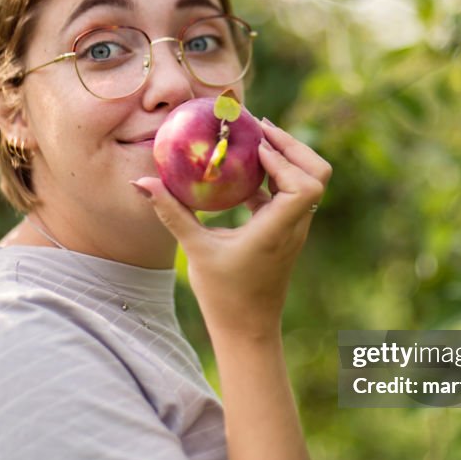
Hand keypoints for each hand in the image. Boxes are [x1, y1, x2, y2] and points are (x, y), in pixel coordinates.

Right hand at [132, 119, 330, 337]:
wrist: (248, 331)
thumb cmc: (224, 296)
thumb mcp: (196, 251)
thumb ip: (172, 213)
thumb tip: (142, 183)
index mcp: (278, 229)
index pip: (305, 185)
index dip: (286, 159)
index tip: (256, 146)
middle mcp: (295, 226)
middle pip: (318, 173)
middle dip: (294, 147)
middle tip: (261, 128)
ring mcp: (294, 229)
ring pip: (308, 182)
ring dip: (285, 159)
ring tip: (253, 141)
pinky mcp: (285, 233)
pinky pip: (289, 195)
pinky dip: (274, 177)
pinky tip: (246, 172)